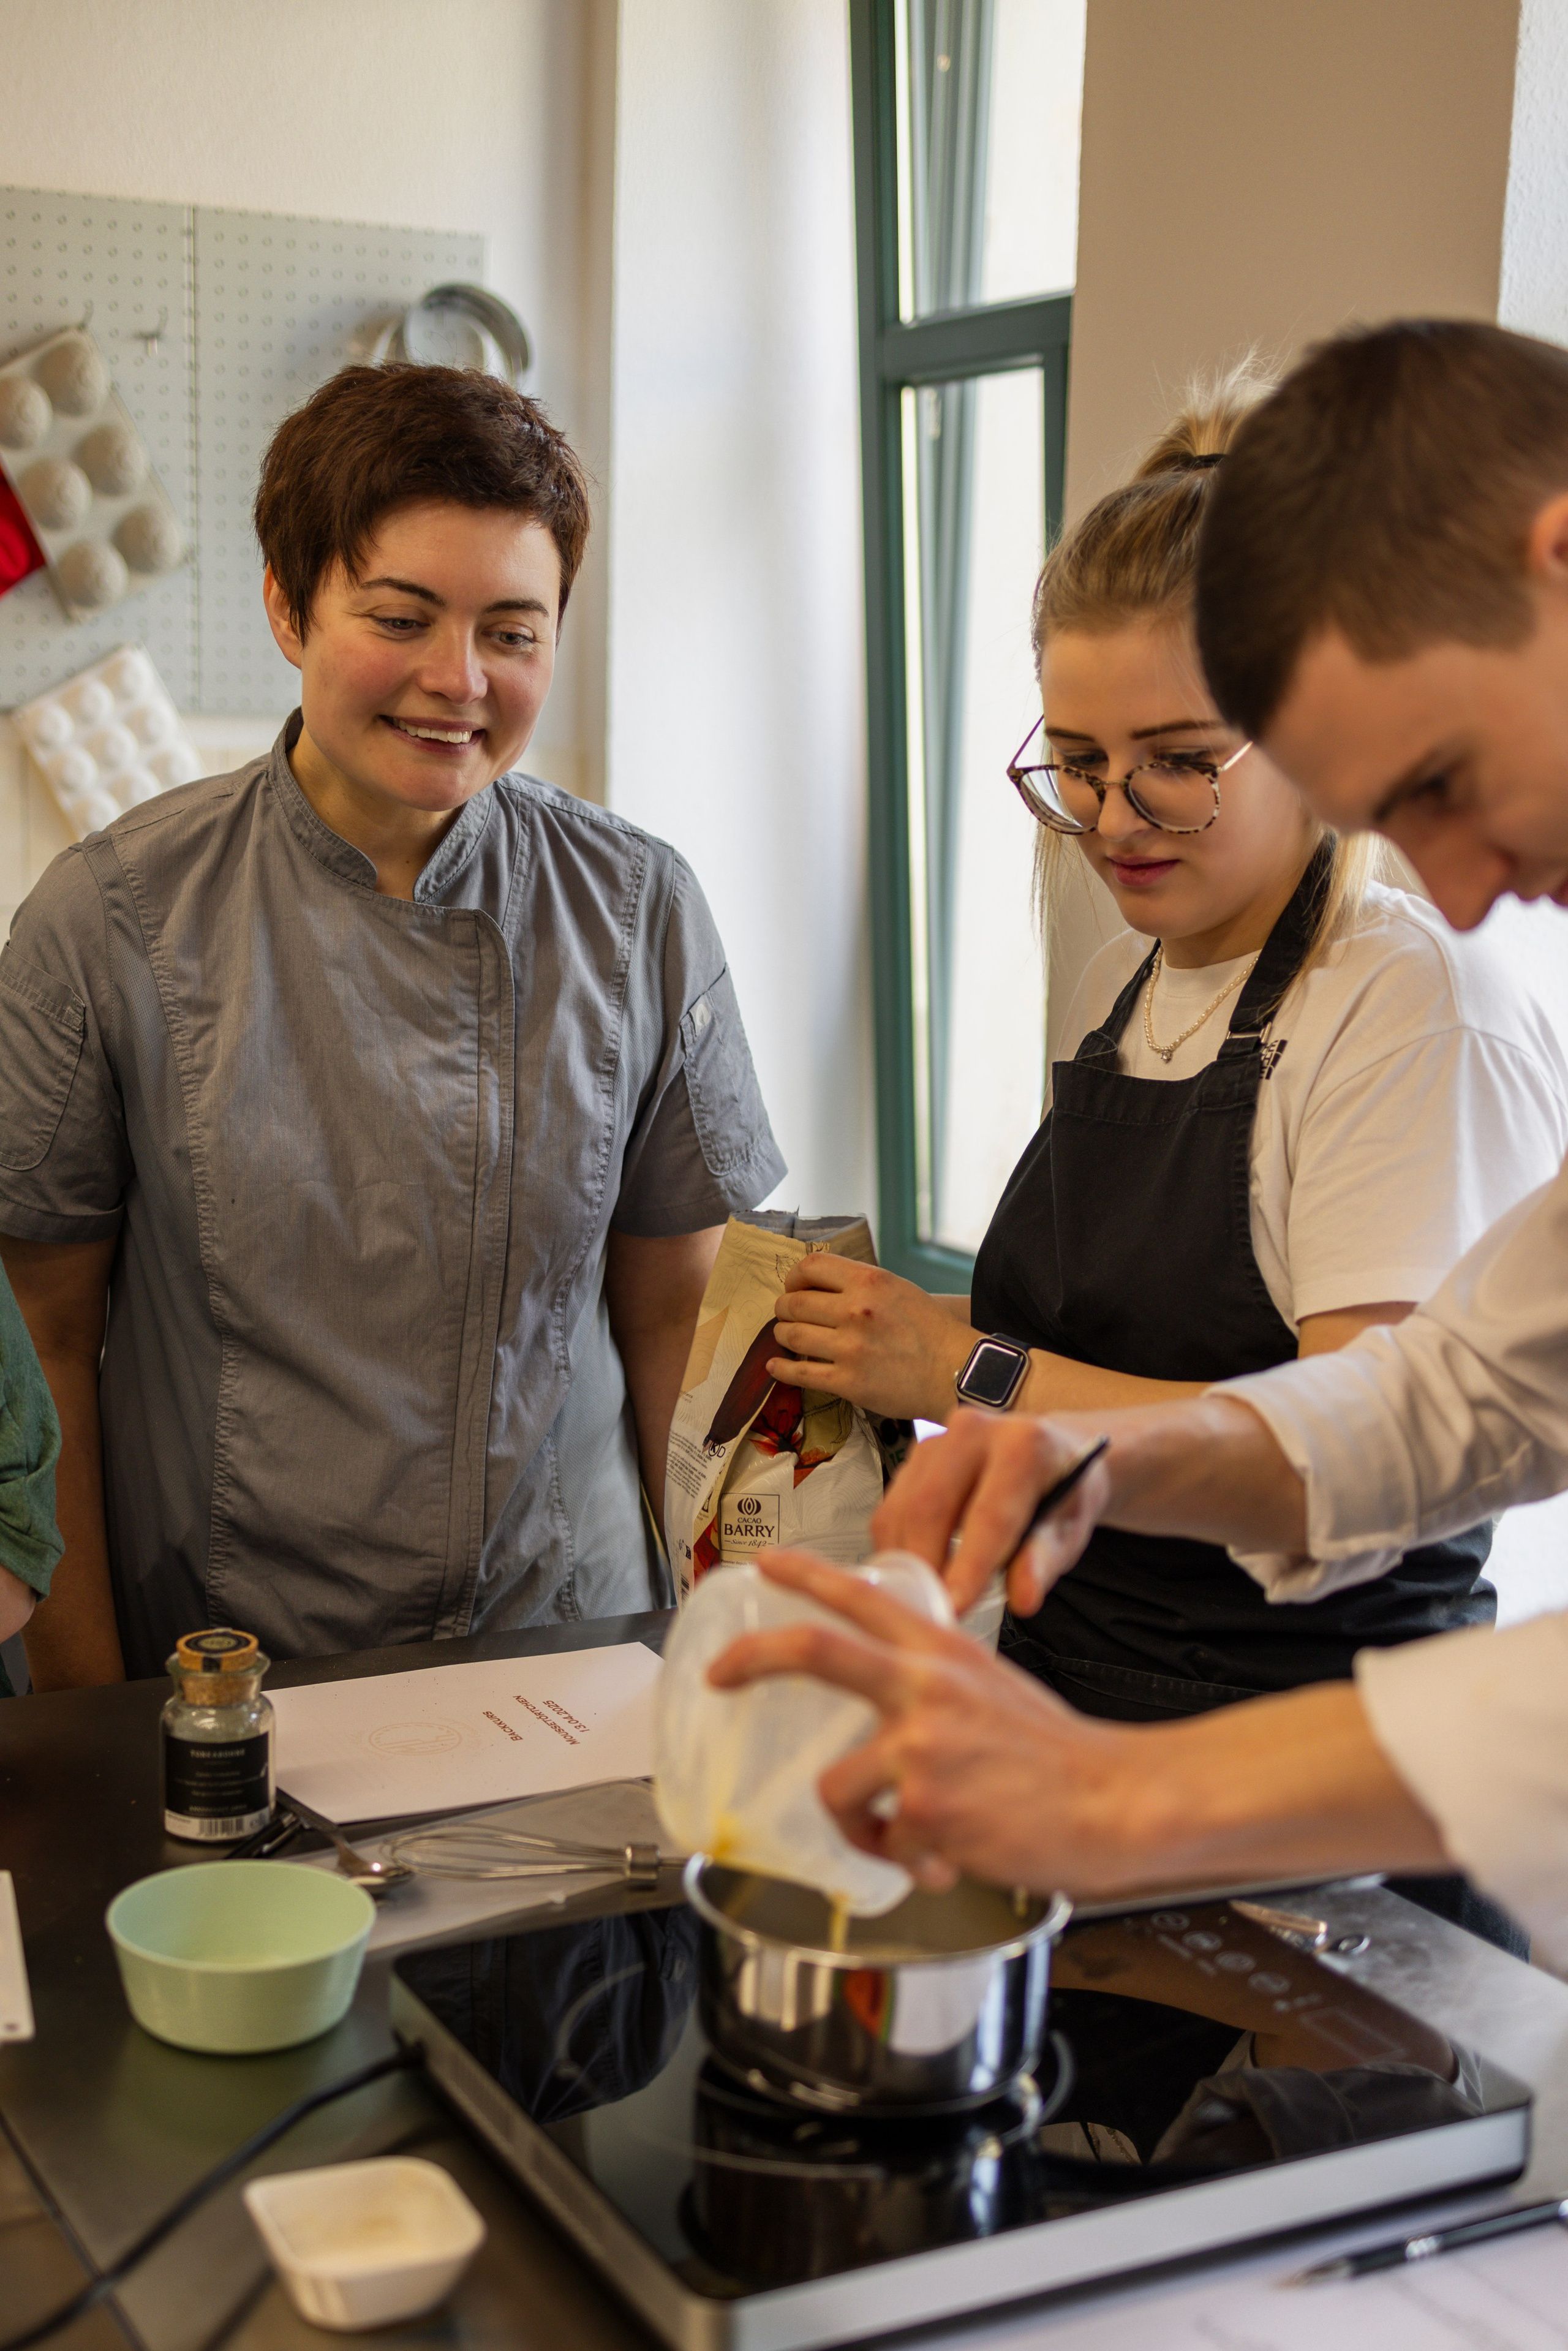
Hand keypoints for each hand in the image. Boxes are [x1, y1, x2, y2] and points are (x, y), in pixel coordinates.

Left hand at [706, 1551, 1448, 1904]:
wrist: (1115, 1798)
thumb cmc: (1059, 1754)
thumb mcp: (992, 1689)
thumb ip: (935, 1686)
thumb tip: (887, 1718)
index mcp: (942, 1653)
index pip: (863, 1595)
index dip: (806, 1576)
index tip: (762, 1566)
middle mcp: (924, 1687)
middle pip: (816, 1651)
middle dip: (754, 1657)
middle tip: (718, 1673)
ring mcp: (920, 1746)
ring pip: (836, 1787)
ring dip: (860, 1825)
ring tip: (908, 1838)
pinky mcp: (925, 1807)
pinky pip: (881, 1845)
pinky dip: (906, 1863)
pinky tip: (949, 1857)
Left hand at [767, 1257, 971, 1423]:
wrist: (955, 1371)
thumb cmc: (930, 1330)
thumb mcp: (898, 1289)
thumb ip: (860, 1284)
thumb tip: (819, 1285)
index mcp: (869, 1282)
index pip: (811, 1266)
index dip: (794, 1277)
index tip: (794, 1287)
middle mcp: (856, 1311)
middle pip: (794, 1302)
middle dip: (784, 1308)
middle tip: (786, 1314)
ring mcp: (850, 1348)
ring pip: (791, 1335)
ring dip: (782, 1335)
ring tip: (785, 1336)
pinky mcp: (848, 1382)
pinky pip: (799, 1372)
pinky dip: (781, 1368)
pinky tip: (776, 1366)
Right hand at [872, 1409, 1110, 1614]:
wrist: (1053, 1454)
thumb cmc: (1063, 1495)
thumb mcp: (1068, 1530)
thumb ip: (1043, 1561)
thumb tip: (1023, 1599)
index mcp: (1022, 1446)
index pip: (989, 1514)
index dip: (969, 1566)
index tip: (954, 1607)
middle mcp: (973, 1431)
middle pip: (930, 1505)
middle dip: (925, 1565)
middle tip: (929, 1610)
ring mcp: (937, 1440)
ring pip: (902, 1509)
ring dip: (905, 1560)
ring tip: (920, 1598)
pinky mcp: (913, 1457)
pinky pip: (890, 1509)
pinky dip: (896, 1547)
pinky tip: (912, 1572)